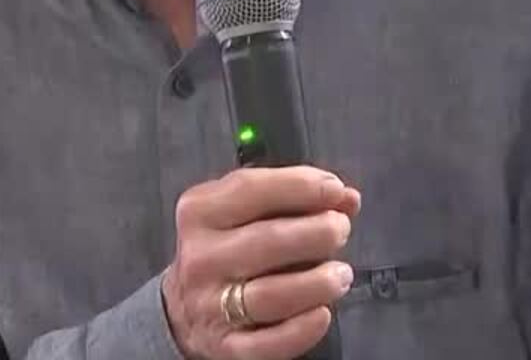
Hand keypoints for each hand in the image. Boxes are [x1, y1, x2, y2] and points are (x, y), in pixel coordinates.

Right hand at [162, 166, 361, 359]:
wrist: (184, 309)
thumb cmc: (228, 247)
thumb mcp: (246, 212)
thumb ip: (293, 198)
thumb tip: (346, 198)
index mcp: (201, 212)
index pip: (250, 190)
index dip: (301, 186)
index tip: (336, 190)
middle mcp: (201, 257)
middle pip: (268, 241)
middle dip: (318, 233)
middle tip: (341, 232)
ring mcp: (210, 305)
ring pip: (271, 295)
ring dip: (318, 283)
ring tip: (341, 275)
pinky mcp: (225, 346)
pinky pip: (268, 344)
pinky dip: (302, 329)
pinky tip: (323, 313)